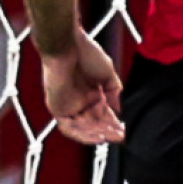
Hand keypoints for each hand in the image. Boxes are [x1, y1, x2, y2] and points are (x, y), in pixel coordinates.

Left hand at [42, 30, 124, 144]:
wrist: (67, 46)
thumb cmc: (86, 54)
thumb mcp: (108, 73)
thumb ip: (114, 91)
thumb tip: (119, 109)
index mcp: (92, 93)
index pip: (103, 114)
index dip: (114, 124)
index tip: (125, 130)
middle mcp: (80, 101)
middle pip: (95, 124)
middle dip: (108, 131)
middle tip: (121, 136)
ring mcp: (68, 105)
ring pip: (82, 129)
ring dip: (97, 134)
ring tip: (110, 137)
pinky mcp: (57, 108)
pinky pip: (68, 128)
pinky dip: (81, 134)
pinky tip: (97, 136)